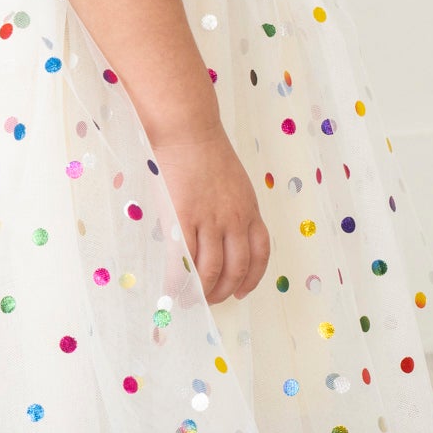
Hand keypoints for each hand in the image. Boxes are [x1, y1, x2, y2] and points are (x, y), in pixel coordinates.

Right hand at [151, 128, 270, 304]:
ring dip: (202, 292)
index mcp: (249, 210)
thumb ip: (232, 208)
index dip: (252, 278)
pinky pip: (183, 261)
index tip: (242, 291)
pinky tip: (172, 289)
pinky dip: (178, 281)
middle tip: (211, 301)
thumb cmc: (206, 152)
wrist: (187, 132)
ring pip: (211, 270)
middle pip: (236, 268)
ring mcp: (209, 221)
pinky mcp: (183, 220)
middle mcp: (234, 220)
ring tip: (191, 300)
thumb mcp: (233, 182)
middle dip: (224, 291)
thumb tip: (220, 235)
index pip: (260, 254)